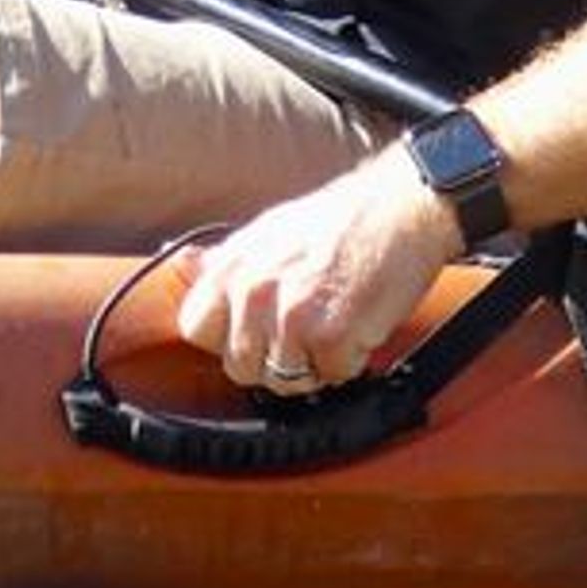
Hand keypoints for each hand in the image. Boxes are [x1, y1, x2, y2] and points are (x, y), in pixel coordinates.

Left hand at [174, 146, 459, 391]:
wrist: (403, 206)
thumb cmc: (340, 218)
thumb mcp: (268, 229)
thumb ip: (225, 259)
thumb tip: (183, 265)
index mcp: (231, 267)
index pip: (196, 329)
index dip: (226, 337)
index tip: (253, 330)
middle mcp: (253, 292)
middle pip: (240, 367)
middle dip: (273, 359)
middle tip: (306, 329)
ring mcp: (290, 317)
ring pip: (285, 380)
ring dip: (314, 364)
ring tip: (335, 322)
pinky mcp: (331, 336)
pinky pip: (331, 376)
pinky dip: (351, 360)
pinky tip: (359, 324)